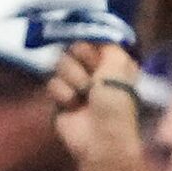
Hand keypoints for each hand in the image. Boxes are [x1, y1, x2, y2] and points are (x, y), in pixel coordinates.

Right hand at [48, 40, 146, 165]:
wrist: (99, 139)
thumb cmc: (115, 104)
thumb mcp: (119, 68)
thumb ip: (109, 45)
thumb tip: (98, 32)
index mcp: (114, 61)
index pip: (93, 37)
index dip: (92, 44)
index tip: (96, 54)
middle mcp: (95, 69)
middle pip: (73, 47)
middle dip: (81, 62)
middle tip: (93, 79)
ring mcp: (77, 82)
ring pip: (60, 63)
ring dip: (73, 79)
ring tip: (84, 95)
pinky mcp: (61, 96)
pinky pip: (52, 82)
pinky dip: (63, 94)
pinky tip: (73, 106)